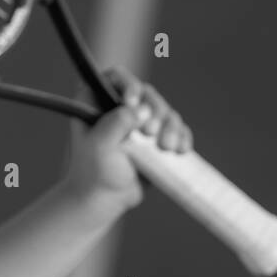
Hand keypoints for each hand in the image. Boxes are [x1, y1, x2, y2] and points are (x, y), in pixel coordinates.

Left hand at [59, 66, 194, 215]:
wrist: (105, 199)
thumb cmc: (94, 171)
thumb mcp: (99, 146)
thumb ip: (115, 124)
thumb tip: (139, 109)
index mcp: (97, 101)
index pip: (116, 77)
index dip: (128, 84)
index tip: (132, 103)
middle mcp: (121, 106)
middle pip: (148, 94)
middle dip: (155, 112)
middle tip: (150, 134)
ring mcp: (141, 122)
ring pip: (166, 112)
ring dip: (171, 127)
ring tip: (166, 149)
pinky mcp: (157, 138)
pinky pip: (177, 130)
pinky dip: (182, 137)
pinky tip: (180, 151)